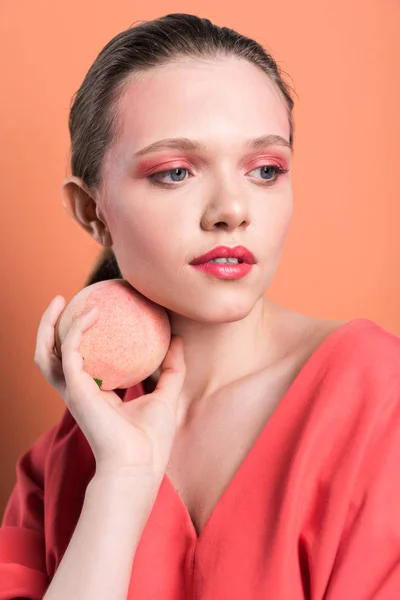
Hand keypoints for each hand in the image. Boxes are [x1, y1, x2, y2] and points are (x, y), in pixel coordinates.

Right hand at [34, 295, 185, 482]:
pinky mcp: (76, 389)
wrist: (140, 465)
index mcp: (96, 394)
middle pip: (52, 355)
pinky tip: (92, 312)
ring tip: (60, 300)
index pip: (79, 361)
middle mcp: (79, 391)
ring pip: (46, 353)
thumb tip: (178, 339)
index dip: (79, 338)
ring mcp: (74, 391)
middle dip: (51, 327)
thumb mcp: (166, 397)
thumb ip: (171, 369)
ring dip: (48, 325)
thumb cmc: (151, 441)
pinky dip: (76, 329)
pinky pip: (70, 351)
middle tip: (64, 300)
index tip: (91, 311)